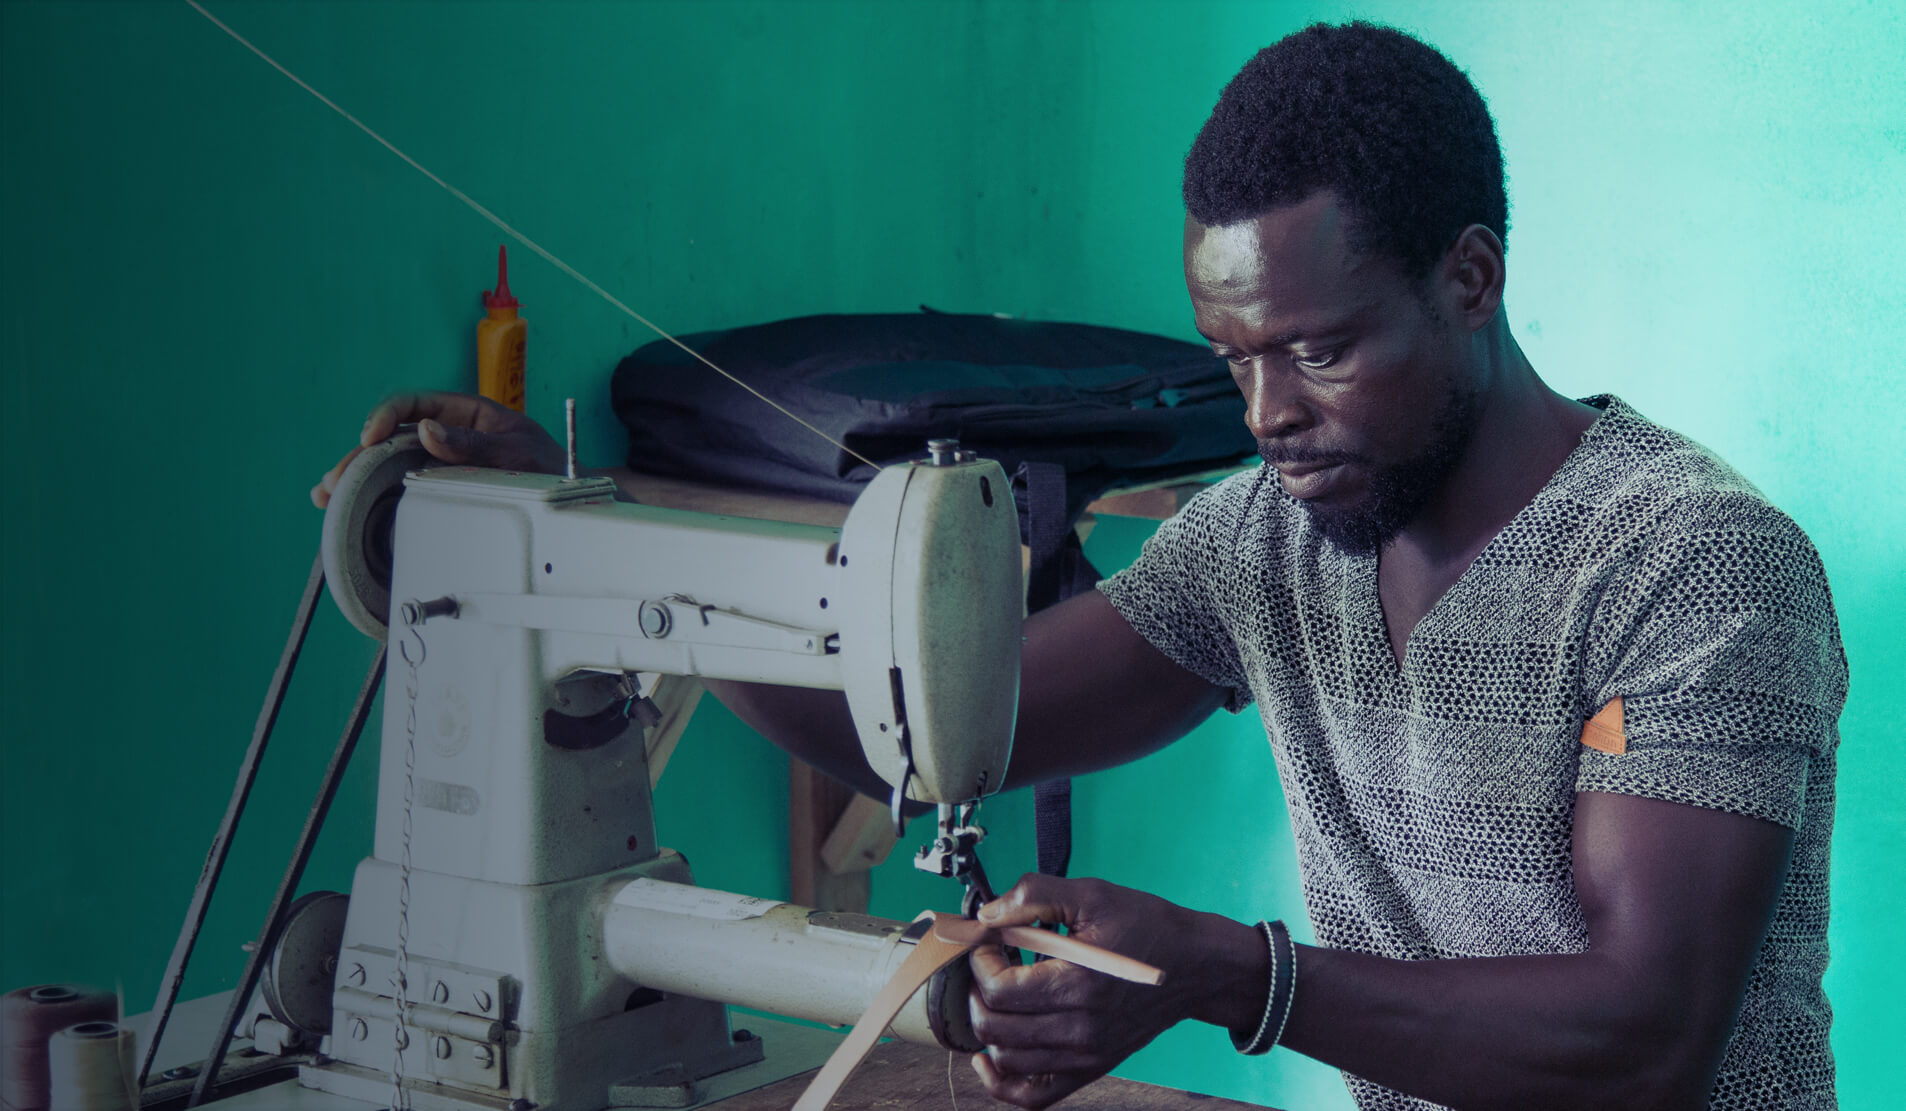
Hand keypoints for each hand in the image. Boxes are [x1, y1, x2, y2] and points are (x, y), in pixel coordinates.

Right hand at [311, 391, 565, 506]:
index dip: (388, 416)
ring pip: (390, 462)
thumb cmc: (550, 467)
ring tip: (326, 495)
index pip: (415, 403)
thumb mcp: (518, 450)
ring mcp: (441, 461)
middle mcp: (447, 434)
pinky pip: (401, 484)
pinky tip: (345, 505)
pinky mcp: (439, 486)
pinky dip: (372, 493)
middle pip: (392, 436)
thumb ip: (476, 442)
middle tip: (335, 479)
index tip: (371, 437)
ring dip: (357, 476)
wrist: (570, 495)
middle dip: (360, 455)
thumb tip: (428, 431)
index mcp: (465, 413)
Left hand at [966, 874, 1262, 1108]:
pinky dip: (1002, 1082)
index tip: (990, 940)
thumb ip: (1034, 896)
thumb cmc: (1147, 926)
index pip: (998, 989)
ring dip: (988, 1026)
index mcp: (1079, 984)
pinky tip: (990, 1056)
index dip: (980, 960)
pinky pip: (1033, 1096)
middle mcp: (1081, 1029)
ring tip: (1002, 994)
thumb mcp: (1092, 894)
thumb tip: (987, 914)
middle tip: (991, 963)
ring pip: (1006, 1059)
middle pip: (994, 1027)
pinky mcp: (1091, 1068)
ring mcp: (1086, 1056)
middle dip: (976, 990)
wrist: (1195, 965)